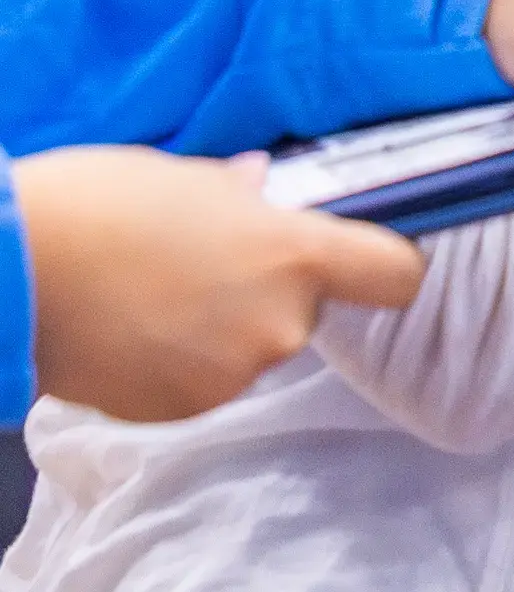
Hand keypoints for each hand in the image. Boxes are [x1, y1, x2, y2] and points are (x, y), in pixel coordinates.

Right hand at [14, 147, 424, 419]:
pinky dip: (179, 361)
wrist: (9, 273)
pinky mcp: (180, 411)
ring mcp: (230, 375)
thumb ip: (242, 199)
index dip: (386, 267)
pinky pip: (204, 380)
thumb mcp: (186, 179)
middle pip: (309, 310)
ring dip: (221, 326)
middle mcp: (279, 326)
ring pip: (253, 346)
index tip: (367, 260)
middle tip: (204, 263)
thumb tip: (260, 191)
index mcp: (294, 258)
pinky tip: (133, 330)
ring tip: (154, 295)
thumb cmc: (96, 208)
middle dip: (269, 289)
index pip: (396, 276)